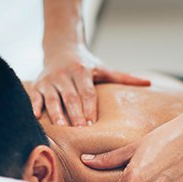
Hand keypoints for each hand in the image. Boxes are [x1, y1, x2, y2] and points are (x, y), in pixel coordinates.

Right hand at [31, 46, 149, 124]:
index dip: (89, 107)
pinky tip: (36, 118)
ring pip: (52, 98)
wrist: (61, 49)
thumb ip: (124, 77)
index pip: (86, 92)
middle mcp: (64, 75)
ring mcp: (49, 80)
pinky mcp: (38, 85)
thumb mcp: (104, 69)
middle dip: (74, 113)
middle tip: (79, 130)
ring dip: (56, 114)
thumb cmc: (86, 65)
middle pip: (70, 97)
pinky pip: (34, 97)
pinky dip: (34, 107)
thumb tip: (148, 83)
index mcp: (82, 71)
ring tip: (61, 128)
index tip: (91, 123)